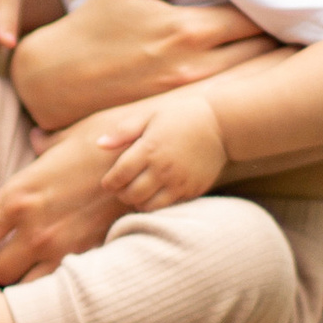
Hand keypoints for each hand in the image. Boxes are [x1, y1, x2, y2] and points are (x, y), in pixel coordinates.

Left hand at [0, 113, 138, 286]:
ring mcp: (63, 248)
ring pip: (25, 290)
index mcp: (18, 196)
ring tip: (24, 275)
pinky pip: (60, 287)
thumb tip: (36, 138)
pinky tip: (56, 275)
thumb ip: (44, 144)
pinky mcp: (90, 258)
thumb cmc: (108, 141)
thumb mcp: (69, 137)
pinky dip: (52, 287)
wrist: (151, 159)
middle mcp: (35, 228)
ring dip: (21, 284)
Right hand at [12, 0, 279, 129]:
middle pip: (262, 53)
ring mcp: (191, 96)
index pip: (254, 19)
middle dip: (285, 37)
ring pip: (251, 79)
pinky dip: (248, 84)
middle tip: (309, 23)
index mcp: (188, 30)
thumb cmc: (95, 22)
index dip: (280, 9)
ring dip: (273, 63)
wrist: (58, 78)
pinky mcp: (183, 112)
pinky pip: (229, 97)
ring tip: (294, 47)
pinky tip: (263, 75)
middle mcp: (196, 67)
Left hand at [98, 86, 228, 210]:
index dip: (109, 183)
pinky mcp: (192, 190)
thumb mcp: (150, 115)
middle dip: (121, 194)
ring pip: (148, 206)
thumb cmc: (181, 116)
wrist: (222, 124)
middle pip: (131, 195)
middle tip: (121, 188)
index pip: (119, 176)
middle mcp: (163, 169)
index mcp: (149, 149)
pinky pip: (168, 207)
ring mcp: (179, 182)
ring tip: (137, 193)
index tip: (108, 182)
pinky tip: (156, 195)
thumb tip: (99, 144)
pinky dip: (157, 206)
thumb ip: (124, 131)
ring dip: (138, 203)